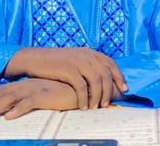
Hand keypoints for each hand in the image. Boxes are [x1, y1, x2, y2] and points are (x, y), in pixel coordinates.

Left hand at [0, 79, 77, 119]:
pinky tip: (8, 117)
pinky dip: (18, 109)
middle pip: (3, 93)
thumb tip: (17, 106)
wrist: (81, 86)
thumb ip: (32, 97)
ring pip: (11, 98)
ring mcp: (36, 89)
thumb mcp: (44, 94)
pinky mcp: (46, 95)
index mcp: (27, 84)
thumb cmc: (62, 91)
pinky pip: (29, 103)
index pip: (4, 91)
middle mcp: (29, 85)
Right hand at [5, 47, 127, 109]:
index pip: (110, 63)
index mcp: (89, 52)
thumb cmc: (55, 62)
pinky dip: (84, 98)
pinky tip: (83, 107)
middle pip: (106, 73)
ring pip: (96, 81)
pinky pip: (82, 87)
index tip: (124, 89)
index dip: (119, 76)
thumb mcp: (74, 59)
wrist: (35, 59)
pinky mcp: (68, 69)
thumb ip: (87, 65)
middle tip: (107, 103)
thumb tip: (102, 79)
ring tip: (95, 107)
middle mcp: (86, 55)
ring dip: (98, 96)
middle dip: (109, 90)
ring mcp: (77, 61)